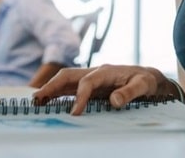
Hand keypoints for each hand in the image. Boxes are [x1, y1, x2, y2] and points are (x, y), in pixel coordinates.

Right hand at [33, 65, 170, 114]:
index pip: (87, 82)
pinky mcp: (90, 85)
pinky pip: (70, 87)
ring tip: (36, 101)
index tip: (74, 113)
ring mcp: (91, 77)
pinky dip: (57, 93)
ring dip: (51, 89)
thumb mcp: (143, 85)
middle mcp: (95, 72)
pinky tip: (48, 102)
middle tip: (38, 99)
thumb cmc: (145, 80)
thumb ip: (129, 92)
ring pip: (66, 80)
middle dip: (52, 86)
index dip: (79, 96)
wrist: (147, 77)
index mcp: (107, 71)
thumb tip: (113, 101)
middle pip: (69, 75)